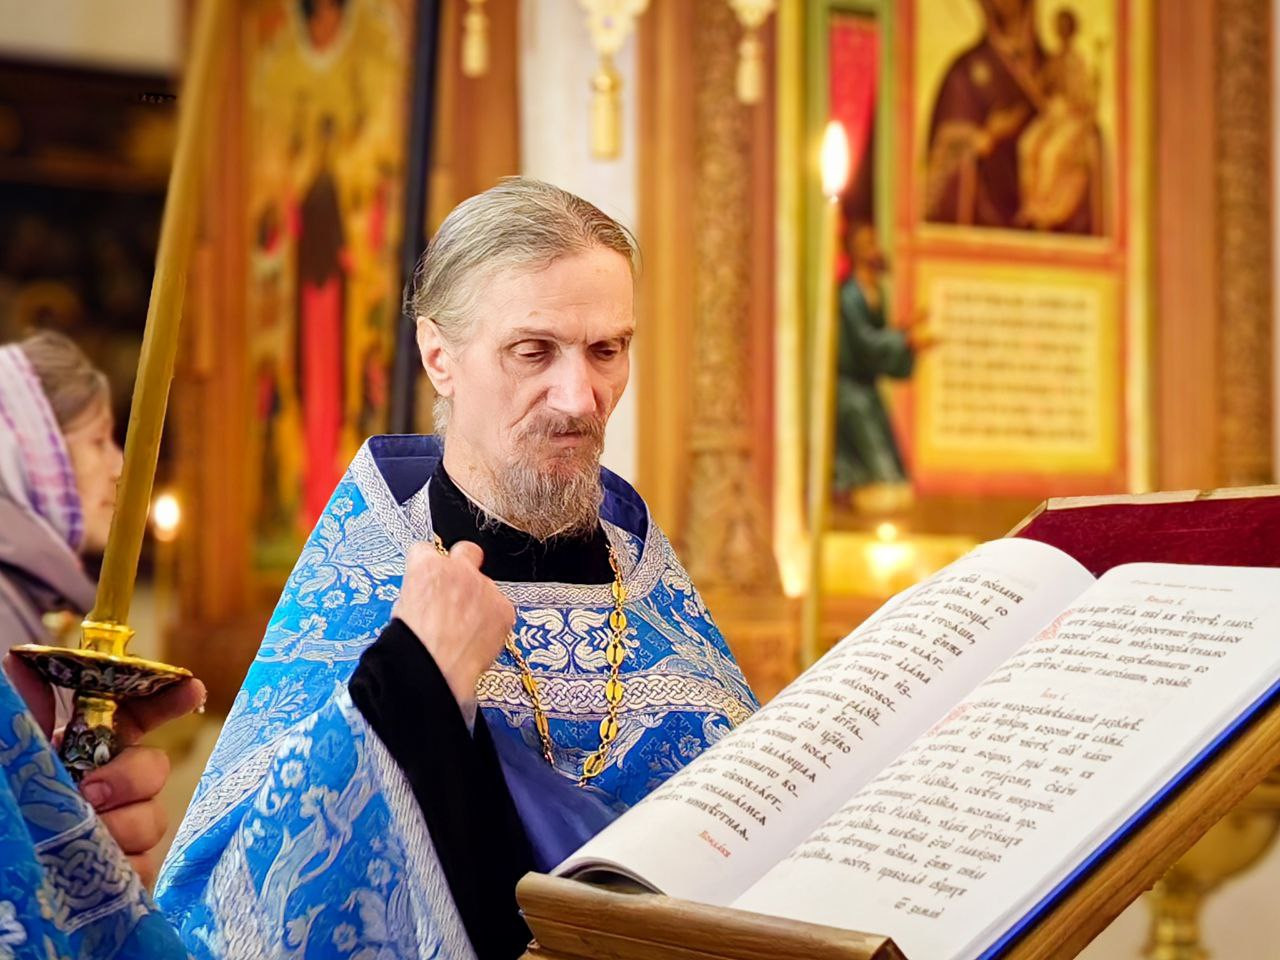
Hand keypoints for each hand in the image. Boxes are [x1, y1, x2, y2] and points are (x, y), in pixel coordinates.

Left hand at [3, 654, 205, 886]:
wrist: (4, 871)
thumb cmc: (8, 799)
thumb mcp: (12, 748)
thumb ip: (22, 711)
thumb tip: (20, 661)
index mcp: (87, 751)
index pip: (139, 716)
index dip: (168, 699)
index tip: (190, 687)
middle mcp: (110, 788)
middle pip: (154, 768)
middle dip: (131, 776)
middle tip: (92, 792)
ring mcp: (121, 832)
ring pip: (153, 819)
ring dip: (122, 826)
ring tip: (82, 838)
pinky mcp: (124, 875)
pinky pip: (147, 866)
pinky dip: (125, 866)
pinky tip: (96, 868)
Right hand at [392, 540, 515, 707]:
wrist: (434, 670)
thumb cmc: (412, 646)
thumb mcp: (403, 608)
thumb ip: (421, 591)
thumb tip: (427, 595)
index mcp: (427, 568)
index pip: (427, 550)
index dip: (428, 566)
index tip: (431, 578)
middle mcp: (459, 570)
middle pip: (467, 551)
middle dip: (464, 562)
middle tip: (459, 586)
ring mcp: (485, 588)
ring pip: (486, 586)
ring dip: (478, 602)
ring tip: (465, 631)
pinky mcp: (504, 609)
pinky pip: (501, 609)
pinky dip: (493, 622)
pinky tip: (478, 639)